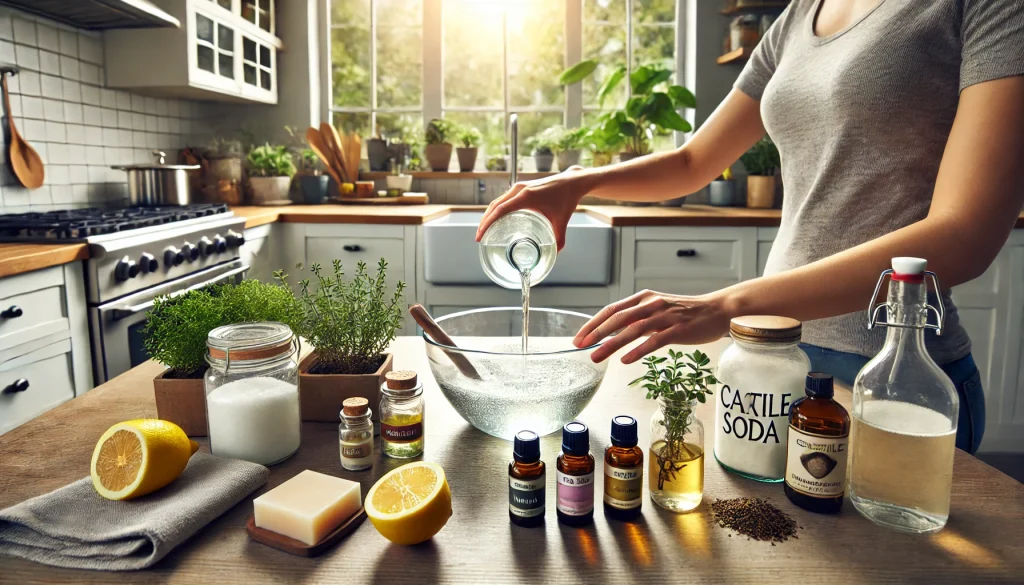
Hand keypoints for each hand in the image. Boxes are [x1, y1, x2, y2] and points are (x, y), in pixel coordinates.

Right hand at [475, 166, 588, 249]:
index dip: (487, 223)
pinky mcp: (521, 187)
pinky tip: (495, 220)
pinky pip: (504, 199)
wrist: (572, 182)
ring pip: (497, 201)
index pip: (500, 210)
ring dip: (489, 215)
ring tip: (484, 230)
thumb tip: (554, 254)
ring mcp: (519, 187)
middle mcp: (519, 189)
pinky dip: (496, 209)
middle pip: (494, 206)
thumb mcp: (562, 222)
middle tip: (479, 237)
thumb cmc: (567, 199)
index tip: (481, 236)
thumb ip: (558, 240)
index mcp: (526, 197)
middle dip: (484, 222)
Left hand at [573, 289, 731, 363]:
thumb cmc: (686, 313)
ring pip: (633, 330)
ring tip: (596, 357)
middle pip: (618, 318)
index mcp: (644, 298)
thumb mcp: (657, 311)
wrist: (717, 310)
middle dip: (596, 332)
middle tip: (580, 346)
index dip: (593, 323)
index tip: (579, 337)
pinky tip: (625, 360)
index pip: (612, 309)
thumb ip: (637, 320)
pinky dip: (638, 350)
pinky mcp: (678, 330)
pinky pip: (655, 341)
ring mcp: (665, 316)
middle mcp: (651, 304)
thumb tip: (614, 332)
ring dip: (612, 344)